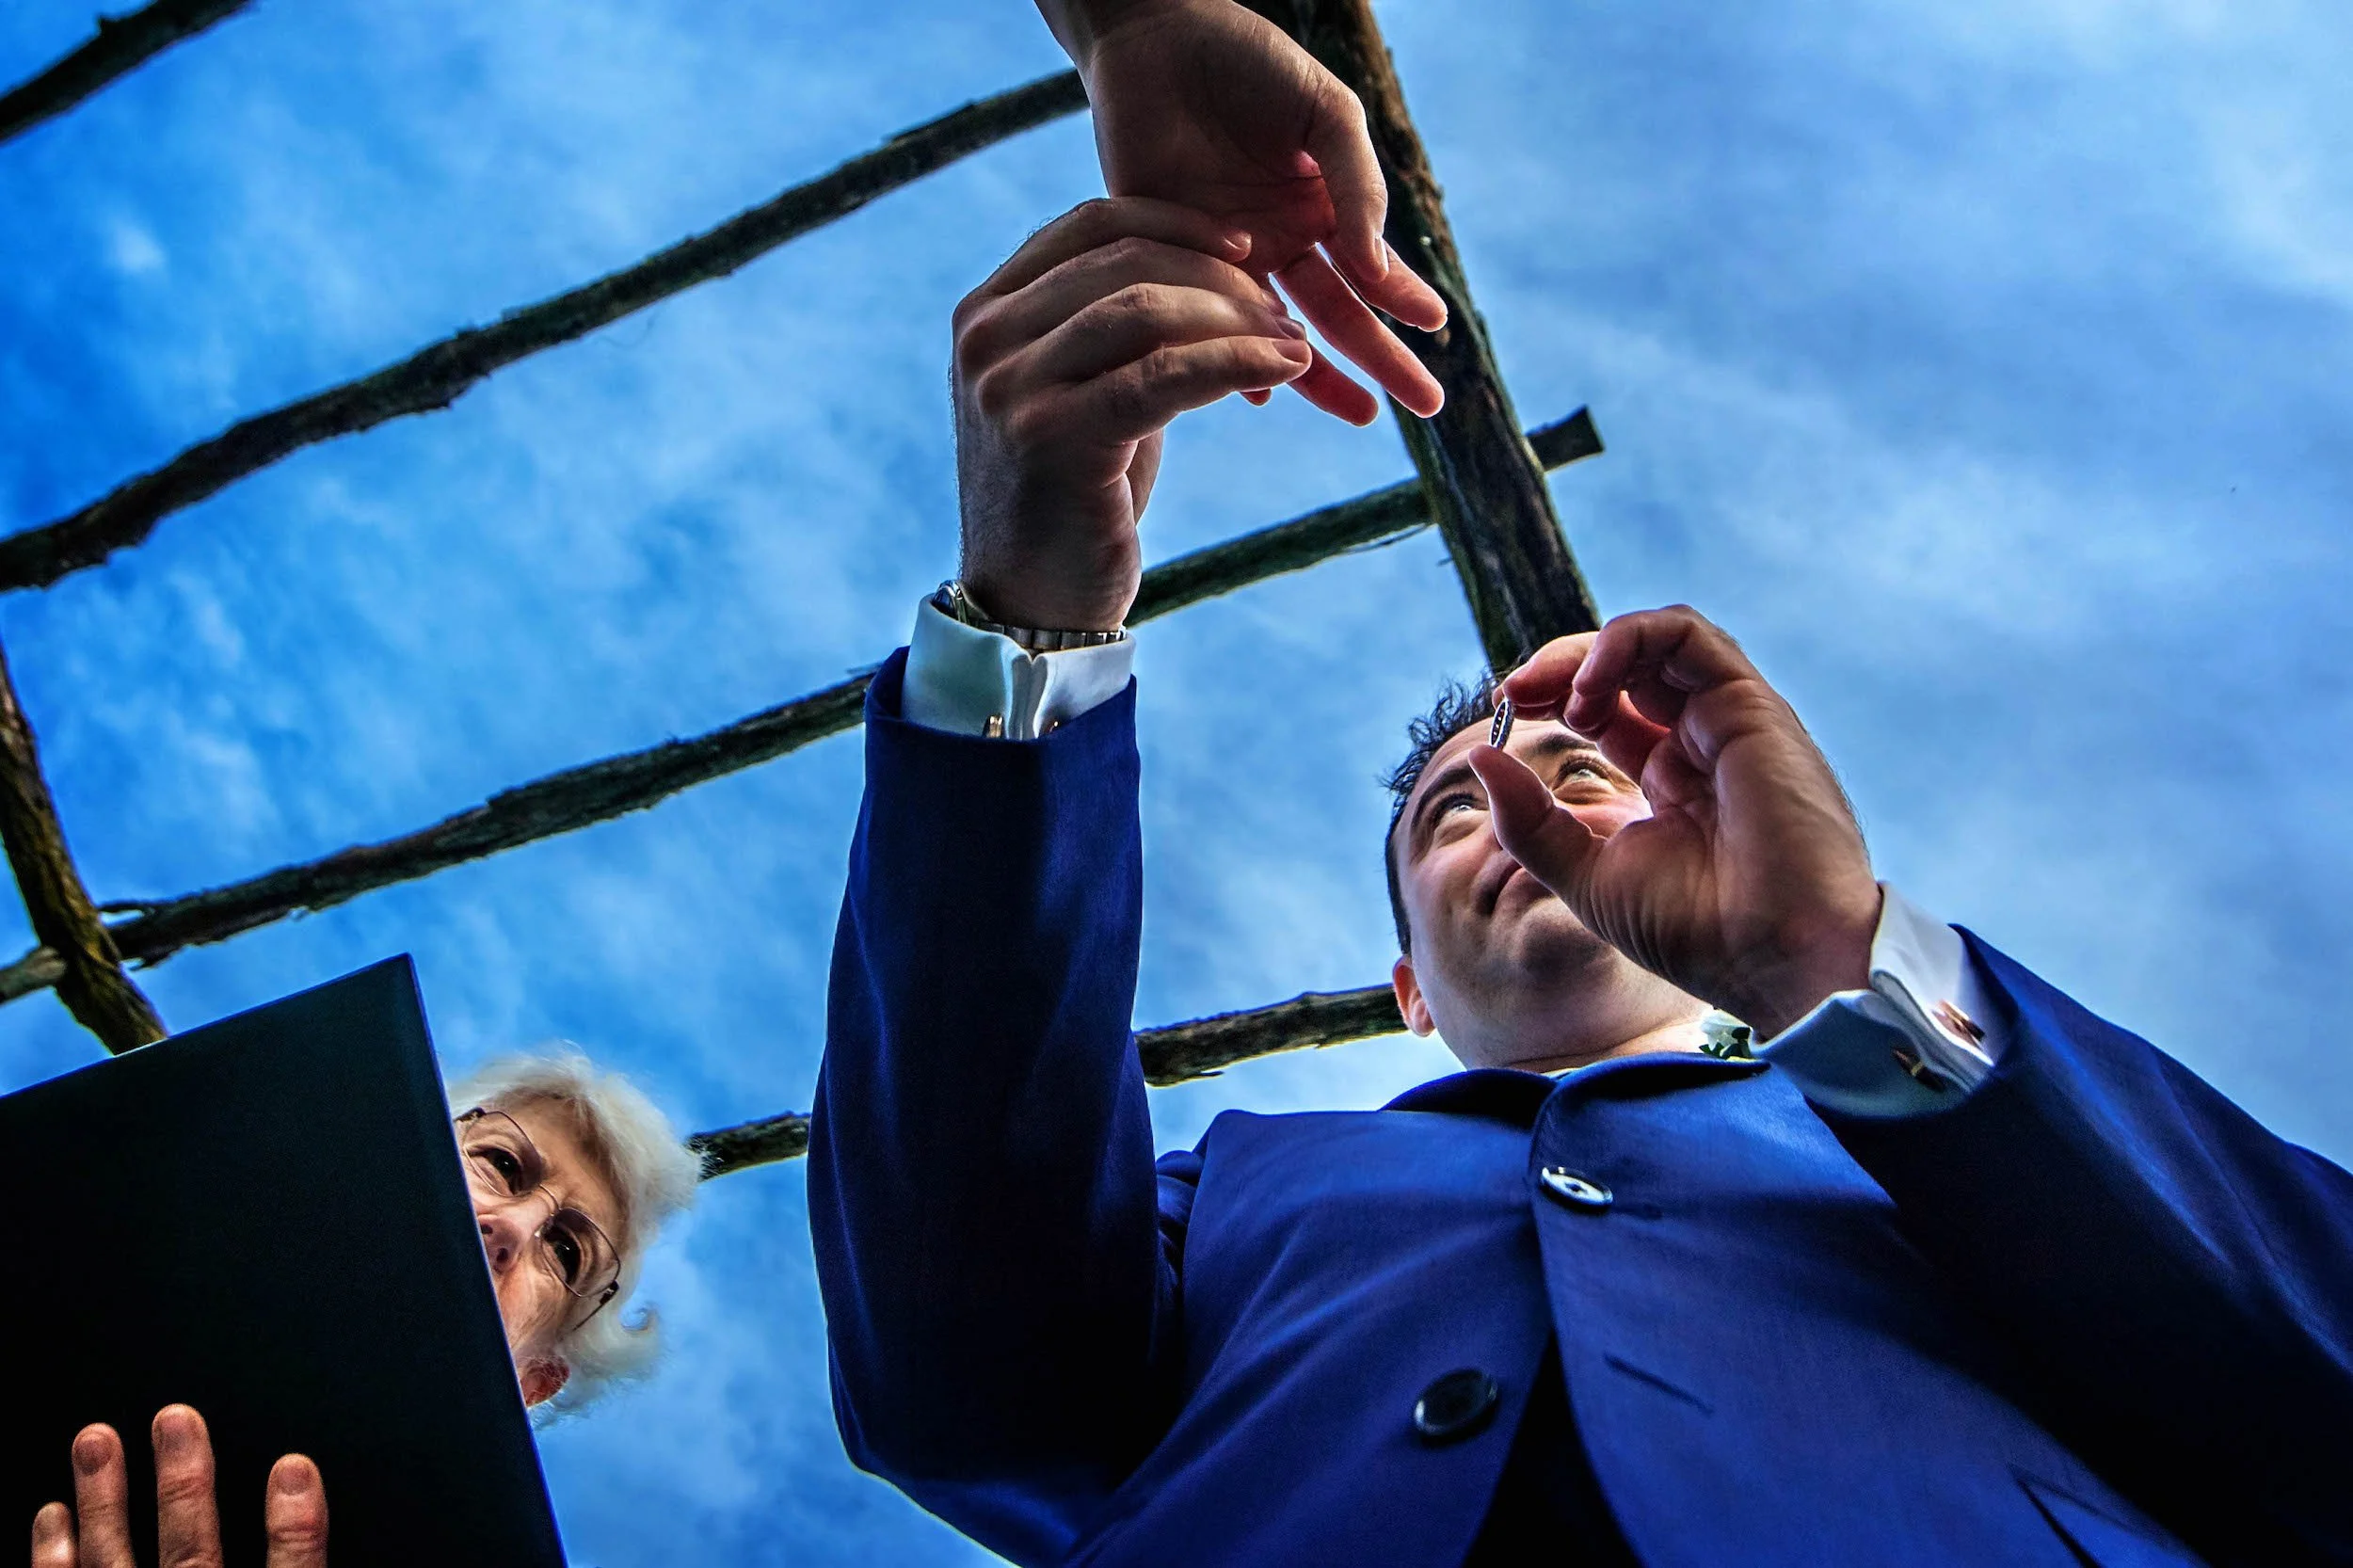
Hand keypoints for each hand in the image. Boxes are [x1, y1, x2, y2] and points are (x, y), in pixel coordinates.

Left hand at [32, 1406, 326, 1567]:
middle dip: (183, 1486)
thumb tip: (331, 1522)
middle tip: (174, 1420)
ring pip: (114, 1565)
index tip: (294, 1468)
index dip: (296, 1524)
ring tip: (95, 1441)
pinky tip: (54, 1517)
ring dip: (103, 1503)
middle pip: (193, 1556)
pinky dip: (53, 1559)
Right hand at [953, 197, 1312, 630]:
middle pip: (1126, 261)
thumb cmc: (1070, 496)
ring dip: (1237, 319)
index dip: (1177, 223)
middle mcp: (987, 338)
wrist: (1029, 604)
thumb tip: (1199, 265)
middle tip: (1283, 307)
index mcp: (985, 312)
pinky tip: (1290, 368)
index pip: (1090, 224)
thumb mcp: (1076, 391)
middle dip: (1220, 277)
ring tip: (1294, 344)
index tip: (1242, 248)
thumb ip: (1108, 326)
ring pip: (1148, 308)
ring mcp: (1012, 386)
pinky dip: (1236, 362)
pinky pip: (1163, 376)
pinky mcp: (1053, 436)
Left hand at [1041, 0, 1447, 423]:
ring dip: (1321, 374)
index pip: (1374, 266)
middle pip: (1340, 312)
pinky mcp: (1176, 257)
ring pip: (1281, 329)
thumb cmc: (1250, 62)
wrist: (1158, 39)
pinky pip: (1208, 319)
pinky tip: (1261, 392)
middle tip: (1426, 404)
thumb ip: (1357, 186)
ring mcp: (1231, 255)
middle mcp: (1283, 239)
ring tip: (1363, 415)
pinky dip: (1232, 356)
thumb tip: (1377, 270)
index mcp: (1324, 204)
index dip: (1406, 296)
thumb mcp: (1325, 112)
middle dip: (1384, 358)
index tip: (1435, 326)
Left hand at [1469, 606, 1882, 1038]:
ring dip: (1592, 648)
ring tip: (1553, 690)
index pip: (1605, 707)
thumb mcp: (1588, 875)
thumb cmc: (1696, 932)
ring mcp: (1729, 722)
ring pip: (1660, 641)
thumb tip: (1480, 757)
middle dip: (1559, 666)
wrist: (1775, 958)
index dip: (1551, 695)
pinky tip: (1589, 680)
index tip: (1504, 710)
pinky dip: (1632, 638)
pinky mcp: (1752, 709)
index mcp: (1670, 778)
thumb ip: (1531, 822)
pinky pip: (1690, 637)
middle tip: (1512, 692)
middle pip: (1626, 667)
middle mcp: (1701, 743)